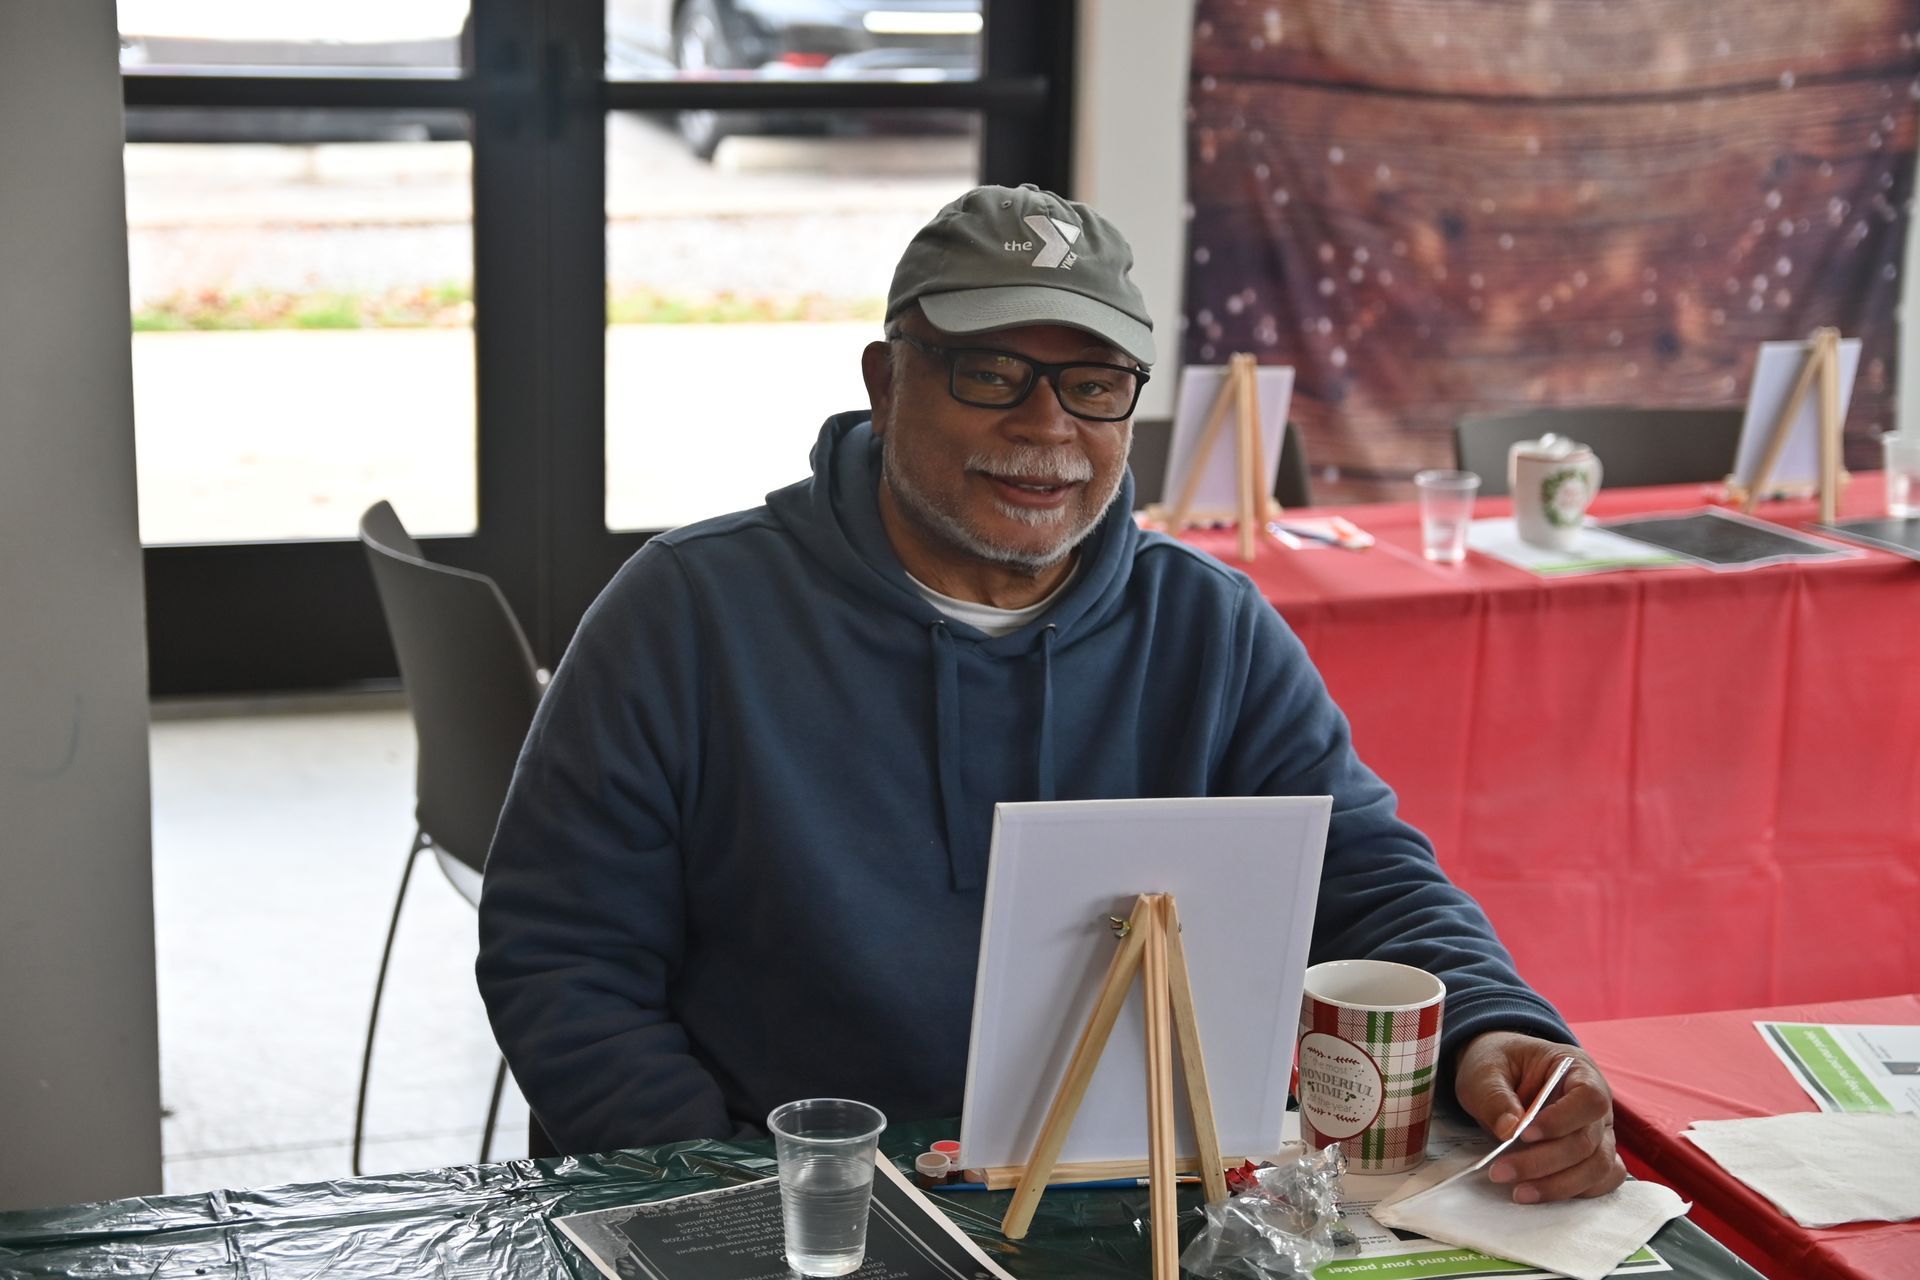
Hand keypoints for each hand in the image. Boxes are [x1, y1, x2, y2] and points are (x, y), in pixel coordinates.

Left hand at [1452, 1030, 1625, 1203]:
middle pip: (1588, 1141)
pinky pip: (1600, 1180)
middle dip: (1544, 1162)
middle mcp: (1598, 1104)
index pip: (1589, 1099)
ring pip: (1596, 1167)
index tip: (1524, 1135)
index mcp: (1577, 1069)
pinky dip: (1576, 1192)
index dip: (1561, 1121)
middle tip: (1500, 1172)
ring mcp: (1601, 1133)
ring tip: (1517, 1192)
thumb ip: (1496, 1097)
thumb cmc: (1498, 1067)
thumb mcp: (1485, 1072)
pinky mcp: (1594, 1157)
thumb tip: (1509, 1131)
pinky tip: (1542, 1194)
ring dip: (1557, 1185)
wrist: (1500, 1076)